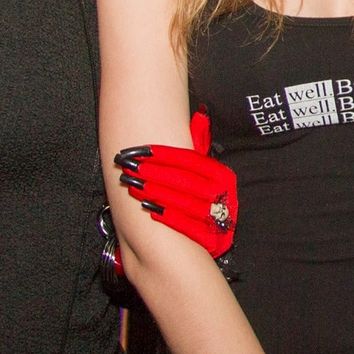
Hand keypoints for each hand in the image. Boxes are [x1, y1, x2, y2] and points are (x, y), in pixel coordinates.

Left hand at [113, 109, 238, 258]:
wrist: (216, 237)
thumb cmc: (205, 198)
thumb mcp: (207, 171)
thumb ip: (201, 145)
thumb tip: (200, 114)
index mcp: (222, 175)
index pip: (191, 160)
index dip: (163, 154)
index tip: (139, 150)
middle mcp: (224, 194)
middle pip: (186, 180)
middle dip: (154, 172)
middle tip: (129, 167)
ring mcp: (219, 217)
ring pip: (184, 202)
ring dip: (156, 193)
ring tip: (133, 185)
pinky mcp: (212, 239)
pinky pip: (188, 227)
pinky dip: (168, 217)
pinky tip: (148, 208)